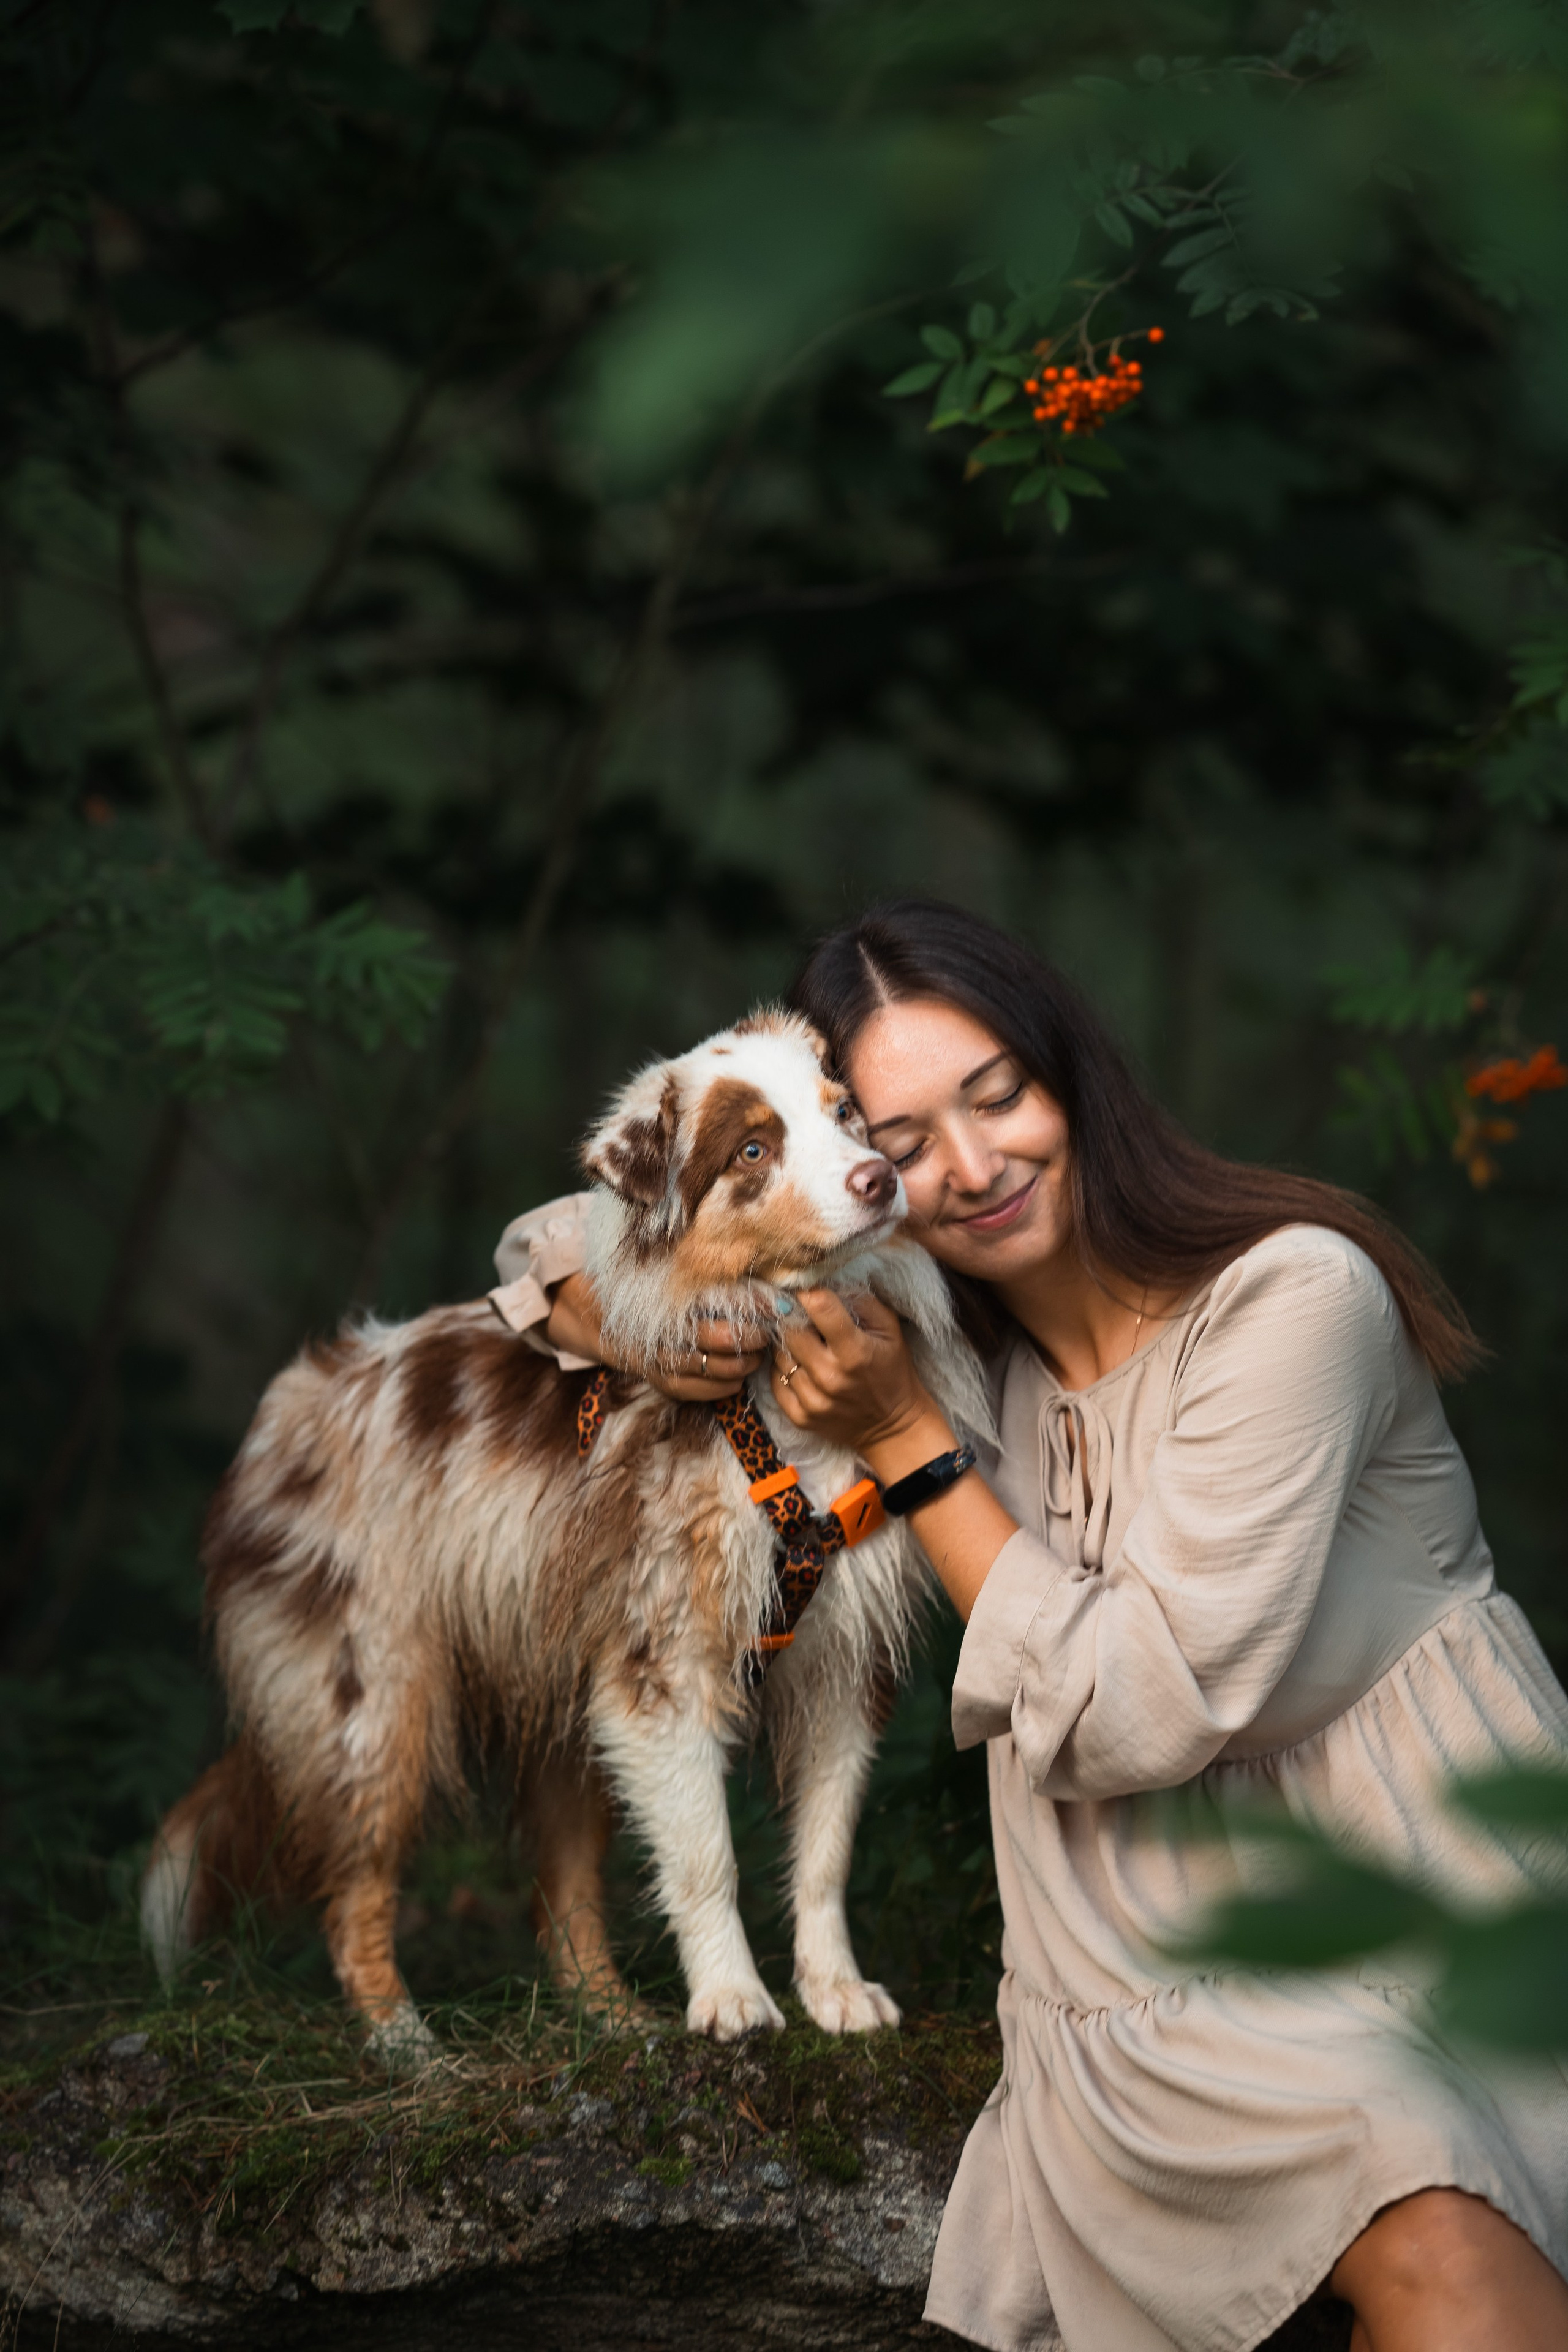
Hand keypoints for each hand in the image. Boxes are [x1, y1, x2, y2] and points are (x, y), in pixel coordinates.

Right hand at [546, 1273, 762, 1400]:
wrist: (601, 1316)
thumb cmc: (647, 1289)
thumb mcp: (670, 1272)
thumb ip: (706, 1273)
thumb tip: (753, 1265)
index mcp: (666, 1301)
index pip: (715, 1306)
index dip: (748, 1309)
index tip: (774, 1306)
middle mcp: (662, 1332)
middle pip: (716, 1339)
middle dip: (750, 1338)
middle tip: (769, 1332)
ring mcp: (660, 1360)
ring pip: (710, 1370)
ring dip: (741, 1365)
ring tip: (760, 1355)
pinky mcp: (661, 1381)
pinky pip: (696, 1392)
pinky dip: (722, 1388)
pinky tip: (738, 1379)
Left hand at [769, 1289, 952, 1475]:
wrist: (893, 1427)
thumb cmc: (892, 1371)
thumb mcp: (890, 1330)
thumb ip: (862, 1301)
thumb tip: (826, 1281)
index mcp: (854, 1352)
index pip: (818, 1308)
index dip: (808, 1291)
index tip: (805, 1287)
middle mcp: (830, 1377)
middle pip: (790, 1330)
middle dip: (793, 1317)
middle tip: (800, 1314)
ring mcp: (813, 1400)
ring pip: (779, 1355)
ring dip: (789, 1345)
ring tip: (806, 1343)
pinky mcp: (800, 1417)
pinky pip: (775, 1381)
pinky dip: (784, 1370)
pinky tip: (802, 1366)